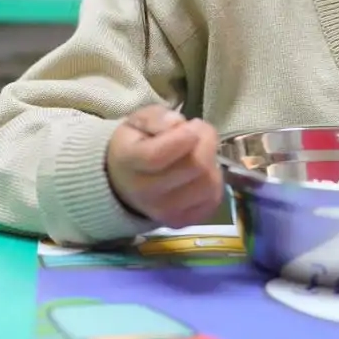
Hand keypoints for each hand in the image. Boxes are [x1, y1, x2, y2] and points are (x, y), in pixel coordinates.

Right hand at [104, 105, 222, 227]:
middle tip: (199, 131)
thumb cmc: (135, 145)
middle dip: (205, 142)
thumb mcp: (138, 120)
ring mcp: (164, 212)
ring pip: (208, 184)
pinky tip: (202, 171)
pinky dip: (214, 181)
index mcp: (128, 161)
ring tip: (201, 151)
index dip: (181, 138)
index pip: (157, 156)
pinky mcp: (182, 221)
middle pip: (192, 168)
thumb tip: (178, 123)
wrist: (124, 182)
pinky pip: (213, 199)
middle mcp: (144, 192)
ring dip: (212, 161)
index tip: (191, 126)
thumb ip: (157, 117)